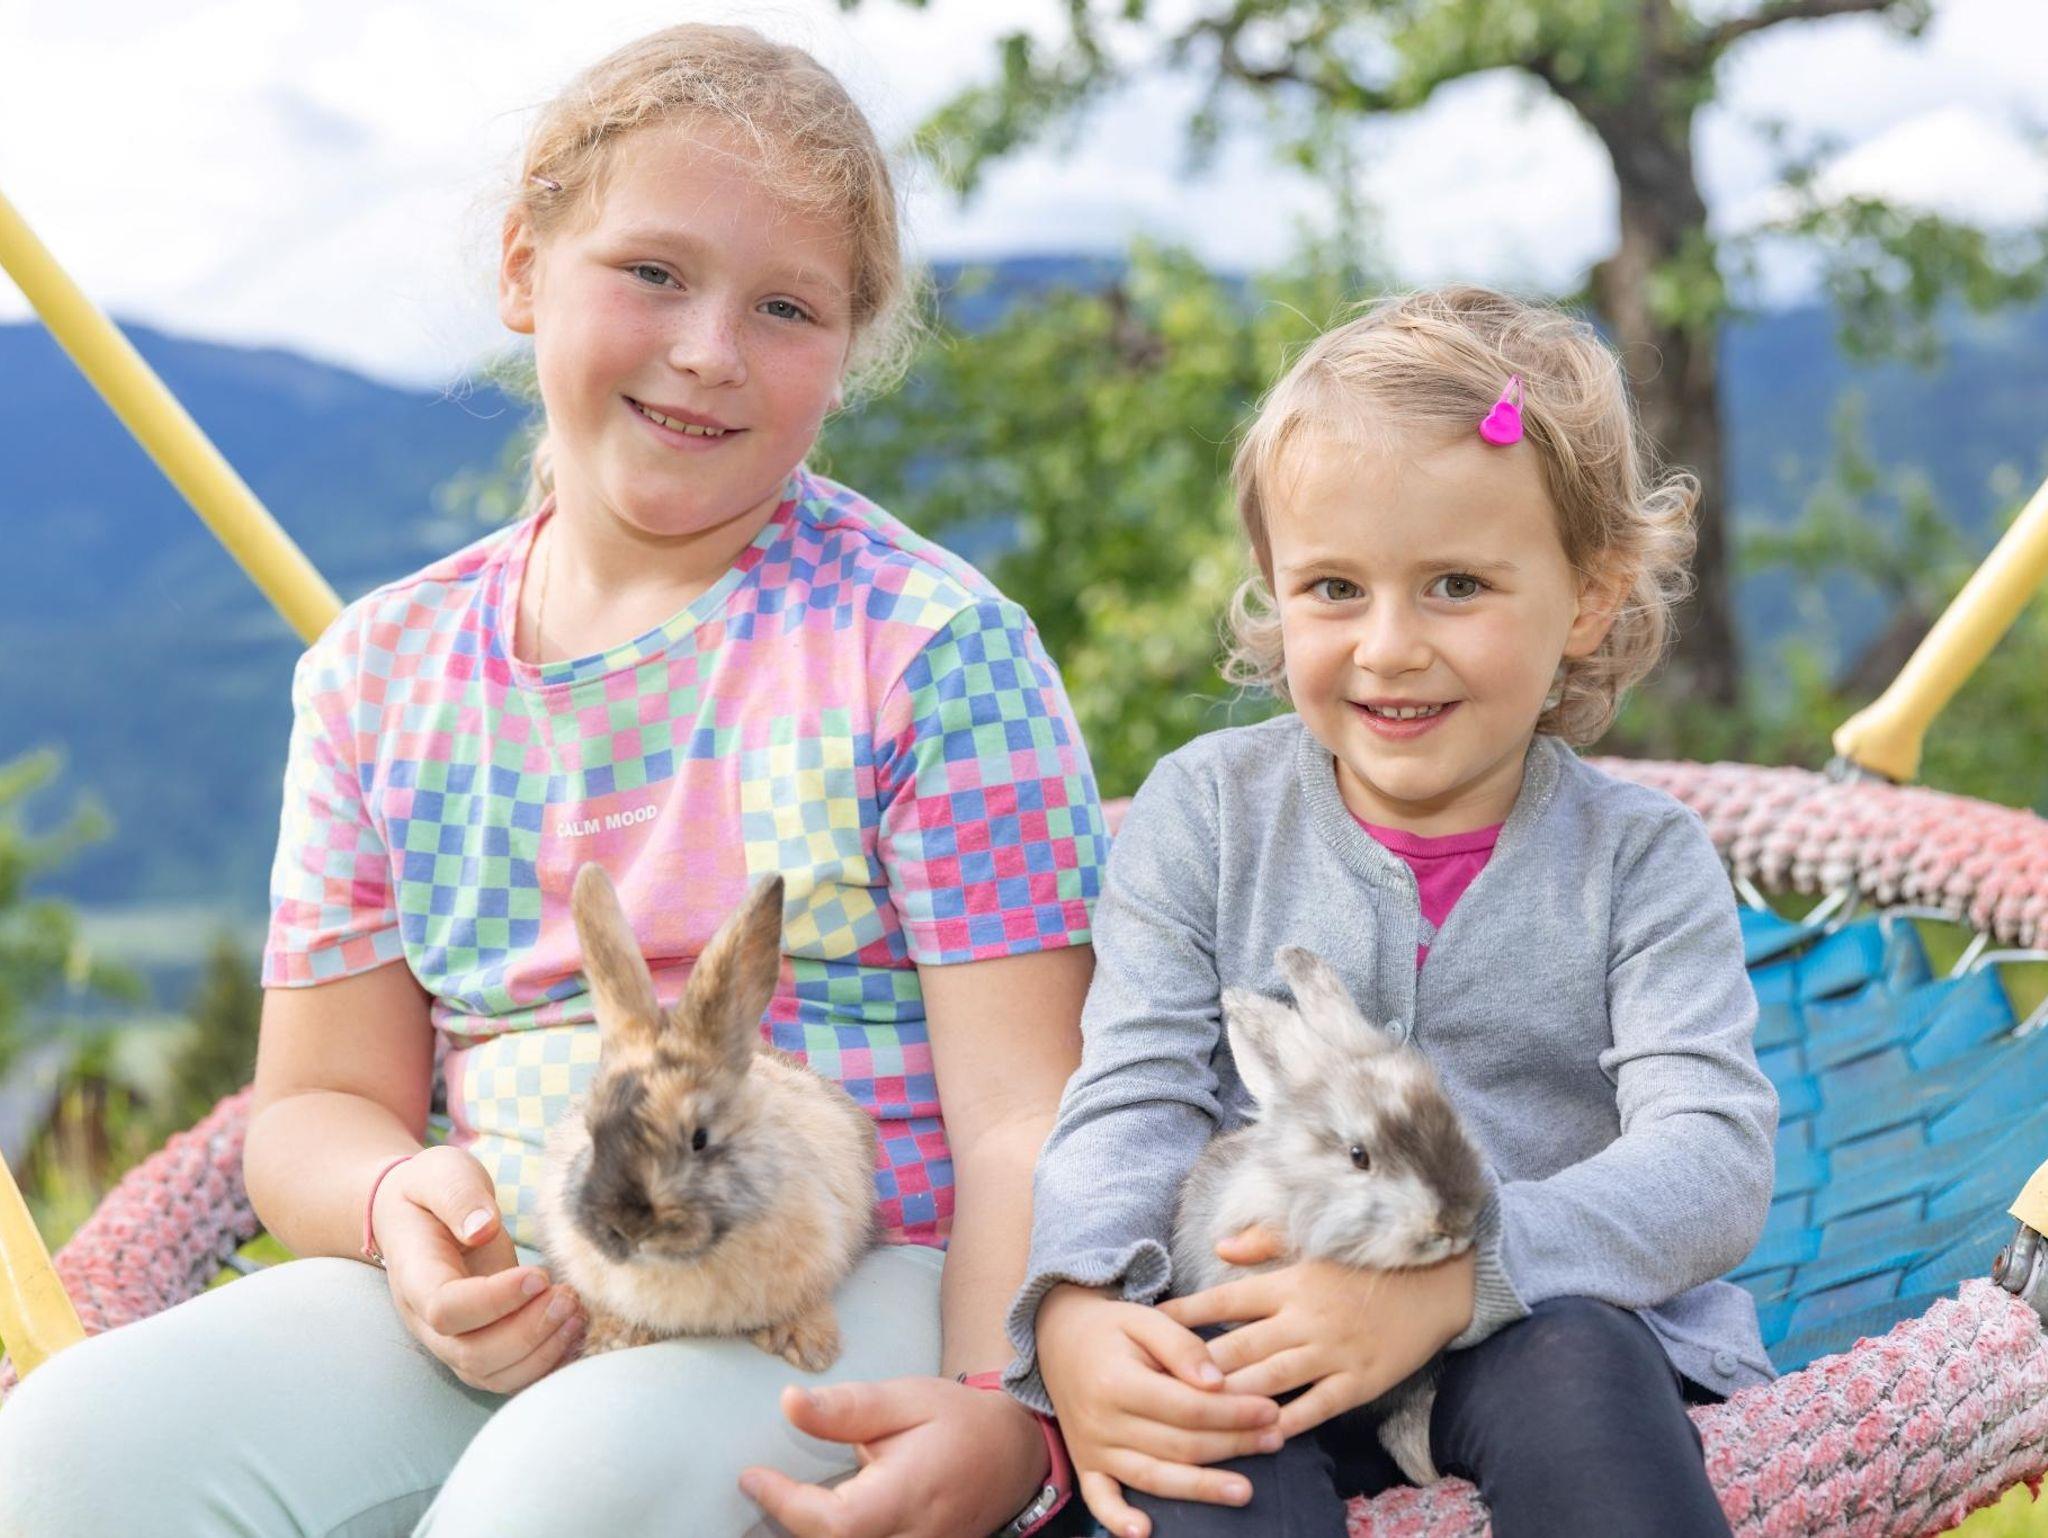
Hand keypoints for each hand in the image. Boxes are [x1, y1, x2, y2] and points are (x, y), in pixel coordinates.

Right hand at [372, 1145, 586, 1391]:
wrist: (416, 1214)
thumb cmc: (431, 1191)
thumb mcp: (441, 1173)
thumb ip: (459, 1195)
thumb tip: (482, 1228)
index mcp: (415, 1276)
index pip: (446, 1309)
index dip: (494, 1301)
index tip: (539, 1275)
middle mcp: (428, 1320)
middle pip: (472, 1355)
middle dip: (529, 1333)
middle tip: (568, 1296)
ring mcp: (453, 1339)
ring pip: (492, 1375)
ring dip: (543, 1352)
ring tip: (578, 1312)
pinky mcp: (481, 1343)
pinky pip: (510, 1375)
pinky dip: (547, 1364)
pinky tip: (577, 1332)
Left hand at [737, 1375, 1043, 1537]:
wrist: (1013, 1456)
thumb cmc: (959, 1423)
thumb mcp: (906, 1399)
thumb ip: (847, 1408)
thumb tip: (788, 1404)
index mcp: (908, 1497)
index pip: (834, 1524)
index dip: (785, 1504)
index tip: (752, 1476)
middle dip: (790, 1524)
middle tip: (762, 1487)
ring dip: (812, 1532)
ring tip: (784, 1501)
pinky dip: (835, 1536)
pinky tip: (817, 1516)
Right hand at [1035, 1283, 1282, 1537]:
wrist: (1060, 1336)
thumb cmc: (1112, 1327)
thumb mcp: (1145, 1318)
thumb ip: (1182, 1345)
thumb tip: (1217, 1382)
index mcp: (1118, 1381)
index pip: (1188, 1407)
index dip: (1233, 1412)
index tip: (1270, 1410)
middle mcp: (1102, 1420)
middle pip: (1179, 1444)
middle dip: (1233, 1444)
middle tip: (1275, 1439)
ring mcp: (1092, 1447)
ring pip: (1154, 1476)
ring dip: (1201, 1488)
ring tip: (1245, 1491)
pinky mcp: (1086, 1464)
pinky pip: (1100, 1499)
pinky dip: (1117, 1520)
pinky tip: (1144, 1533)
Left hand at [1156, 1227, 1475, 1439]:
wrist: (1437, 1280)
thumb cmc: (1368, 1260)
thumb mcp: (1315, 1241)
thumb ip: (1264, 1243)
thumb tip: (1217, 1246)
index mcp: (1290, 1282)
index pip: (1226, 1299)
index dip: (1186, 1314)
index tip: (1149, 1325)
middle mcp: (1306, 1318)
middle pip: (1240, 1347)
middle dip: (1197, 1368)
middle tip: (1157, 1384)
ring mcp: (1333, 1352)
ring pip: (1271, 1381)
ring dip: (1231, 1399)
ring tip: (1194, 1415)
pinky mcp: (1360, 1380)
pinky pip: (1317, 1406)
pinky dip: (1288, 1422)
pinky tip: (1260, 1436)